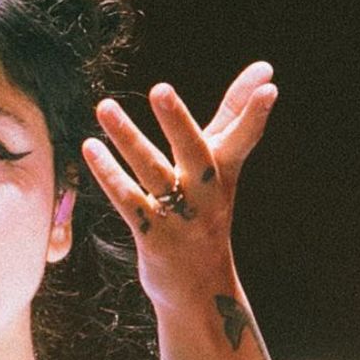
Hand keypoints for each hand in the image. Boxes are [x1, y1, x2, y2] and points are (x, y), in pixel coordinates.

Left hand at [81, 62, 276, 304]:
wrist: (200, 289)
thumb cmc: (206, 212)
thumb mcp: (221, 166)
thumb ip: (235, 117)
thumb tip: (266, 70)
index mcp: (224, 174)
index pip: (243, 138)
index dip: (254, 114)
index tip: (269, 87)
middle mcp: (206, 195)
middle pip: (195, 152)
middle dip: (178, 122)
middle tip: (160, 89)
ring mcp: (180, 218)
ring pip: (152, 172)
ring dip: (128, 139)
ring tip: (104, 106)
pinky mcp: (153, 237)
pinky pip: (128, 201)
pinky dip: (109, 174)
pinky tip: (90, 148)